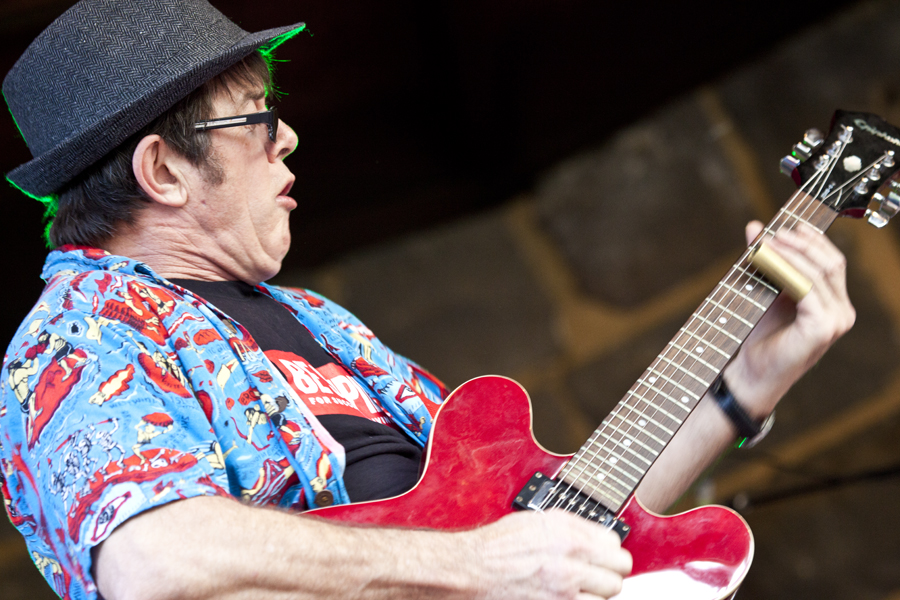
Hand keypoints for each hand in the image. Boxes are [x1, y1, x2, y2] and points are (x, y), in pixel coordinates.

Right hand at [468, 509, 631, 599]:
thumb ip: (573, 527)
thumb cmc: (497, 545)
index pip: (616, 546)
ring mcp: (564, 592)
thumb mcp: (538, 520)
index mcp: (568, 535)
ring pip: (606, 597)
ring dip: (596, 593)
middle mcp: (570, 563)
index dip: (609, 550)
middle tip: (595, 573)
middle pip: (617, 575)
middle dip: (608, 573)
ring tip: (578, 586)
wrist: (471, 570)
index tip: (601, 554)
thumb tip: (599, 536)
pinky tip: (568, 596)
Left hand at [722, 220, 855, 416]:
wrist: (750, 372)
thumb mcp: (763, 289)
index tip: (782, 225)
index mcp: (834, 302)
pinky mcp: (823, 328)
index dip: (809, 239)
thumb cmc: (758, 334)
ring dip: (789, 254)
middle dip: (800, 242)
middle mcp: (842, 311)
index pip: (830, 260)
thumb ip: (764, 258)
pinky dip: (787, 271)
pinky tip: (767, 263)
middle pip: (830, 261)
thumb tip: (754, 225)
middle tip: (771, 233)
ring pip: (819, 273)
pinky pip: (807, 289)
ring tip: (763, 244)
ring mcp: (836, 321)